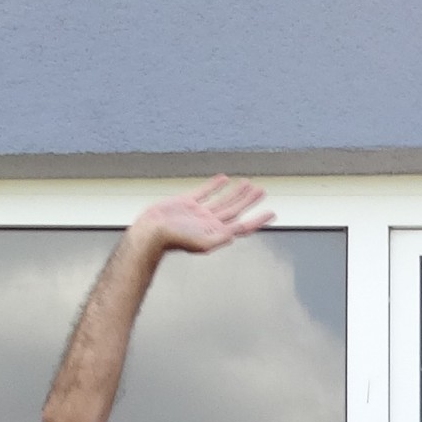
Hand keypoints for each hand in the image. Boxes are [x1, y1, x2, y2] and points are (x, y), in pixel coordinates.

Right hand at [135, 175, 274, 257]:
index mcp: (216, 233)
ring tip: (248, 184)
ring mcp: (199, 213)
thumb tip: (234, 235)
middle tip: (262, 191)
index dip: (258, 219)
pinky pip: (205, 192)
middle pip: (235, 210)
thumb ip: (218, 238)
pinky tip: (223, 179)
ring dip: (236, 193)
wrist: (150, 232)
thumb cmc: (173, 241)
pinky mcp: (187, 203)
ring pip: (223, 200)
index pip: (243, 226)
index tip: (272, 213)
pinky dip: (214, 186)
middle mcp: (210, 223)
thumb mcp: (199, 243)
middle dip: (249, 201)